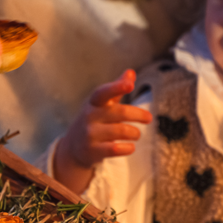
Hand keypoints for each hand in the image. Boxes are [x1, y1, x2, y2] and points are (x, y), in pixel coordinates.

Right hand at [53, 70, 151, 193]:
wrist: (73, 147)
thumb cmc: (94, 120)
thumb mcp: (102, 104)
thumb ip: (117, 88)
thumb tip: (131, 72)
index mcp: (94, 103)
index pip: (104, 92)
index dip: (117, 87)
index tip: (130, 85)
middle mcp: (90, 116)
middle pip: (121, 112)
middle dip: (139, 115)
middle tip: (148, 118)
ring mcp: (90, 134)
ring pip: (121, 131)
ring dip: (135, 133)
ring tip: (137, 134)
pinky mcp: (92, 150)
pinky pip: (116, 149)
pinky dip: (128, 148)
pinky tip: (130, 147)